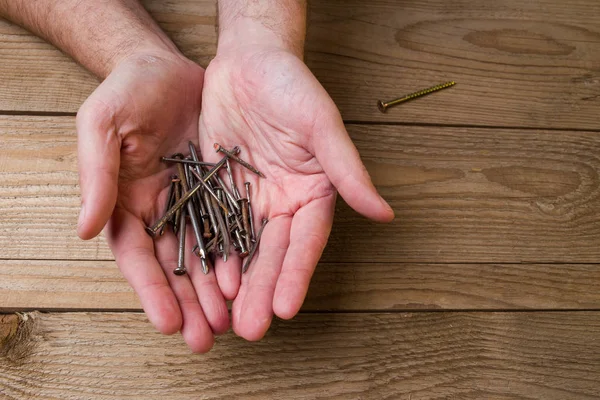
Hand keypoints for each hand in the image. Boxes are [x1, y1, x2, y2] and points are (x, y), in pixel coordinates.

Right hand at [76, 50, 227, 352]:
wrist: (168, 68)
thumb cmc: (128, 91)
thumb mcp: (102, 123)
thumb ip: (96, 173)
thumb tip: (84, 227)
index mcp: (124, 202)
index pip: (137, 256)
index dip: (151, 291)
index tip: (169, 322)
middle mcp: (159, 211)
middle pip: (174, 267)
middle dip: (189, 305)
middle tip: (206, 339)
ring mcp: (191, 204)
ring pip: (206, 256)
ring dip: (217, 292)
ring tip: (233, 322)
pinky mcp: (220, 192)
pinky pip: (233, 229)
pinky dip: (240, 257)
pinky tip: (251, 282)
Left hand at [198, 45, 394, 340]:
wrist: (249, 61)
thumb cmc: (292, 85)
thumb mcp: (321, 124)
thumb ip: (347, 170)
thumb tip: (384, 213)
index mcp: (312, 192)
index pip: (306, 240)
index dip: (296, 274)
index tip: (286, 308)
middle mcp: (283, 203)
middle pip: (272, 254)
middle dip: (262, 291)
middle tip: (251, 329)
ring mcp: (250, 200)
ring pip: (242, 249)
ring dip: (235, 284)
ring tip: (225, 319)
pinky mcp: (219, 191)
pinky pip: (212, 227)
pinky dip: (208, 254)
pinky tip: (201, 282)